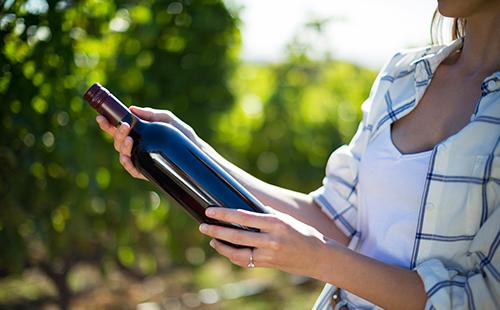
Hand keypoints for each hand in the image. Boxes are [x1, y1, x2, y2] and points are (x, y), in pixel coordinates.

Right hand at [96, 106, 200, 179]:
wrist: (196, 150)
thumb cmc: (181, 134)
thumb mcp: (167, 119)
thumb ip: (151, 114)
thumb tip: (133, 109)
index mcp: (139, 134)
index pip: (118, 130)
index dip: (107, 125)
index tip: (100, 117)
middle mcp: (137, 147)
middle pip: (118, 142)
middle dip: (116, 134)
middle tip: (125, 126)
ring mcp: (141, 159)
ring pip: (123, 155)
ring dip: (122, 147)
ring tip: (129, 139)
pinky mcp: (148, 171)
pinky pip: (132, 169)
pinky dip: (128, 163)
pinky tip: (127, 158)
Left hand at [199, 207, 327, 277]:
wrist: (319, 256)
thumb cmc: (302, 233)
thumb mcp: (285, 219)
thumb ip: (265, 216)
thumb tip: (243, 210)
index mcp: (276, 223)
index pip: (243, 217)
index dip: (224, 214)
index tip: (210, 211)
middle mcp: (271, 239)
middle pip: (237, 236)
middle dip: (216, 231)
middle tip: (202, 226)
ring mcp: (269, 254)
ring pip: (238, 252)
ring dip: (221, 245)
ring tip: (211, 239)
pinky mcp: (268, 264)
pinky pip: (245, 261)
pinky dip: (232, 255)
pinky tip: (224, 248)